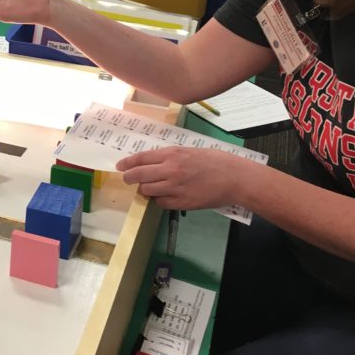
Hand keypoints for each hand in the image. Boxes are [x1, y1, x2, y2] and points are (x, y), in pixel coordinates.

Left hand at [116, 147, 246, 210]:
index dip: (128, 163)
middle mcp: (170, 170)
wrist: (234, 178)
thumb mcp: (189, 151)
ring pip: (147, 190)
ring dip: (145, 189)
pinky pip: (161, 203)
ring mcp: (175, 187)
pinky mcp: (182, 202)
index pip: (141, 158)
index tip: (120, 166)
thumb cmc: (215, 161)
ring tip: (149, 188)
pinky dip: (159, 200)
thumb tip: (153, 163)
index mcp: (172, 154)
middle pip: (139, 175)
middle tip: (127, 179)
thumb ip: (170, 157)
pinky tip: (164, 196)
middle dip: (129, 178)